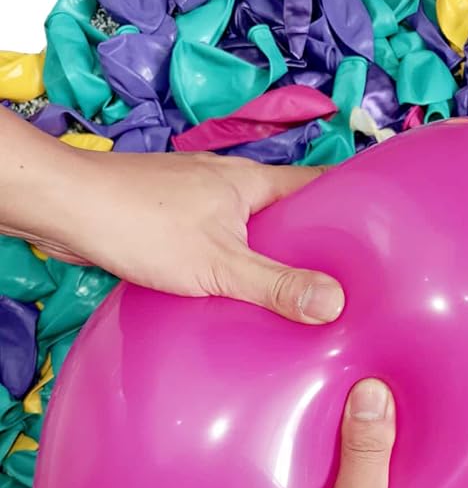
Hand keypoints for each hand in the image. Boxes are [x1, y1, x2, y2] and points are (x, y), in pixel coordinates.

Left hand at [0, 112, 342, 322]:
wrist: (67, 209)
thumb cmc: (142, 224)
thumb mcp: (219, 264)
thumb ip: (276, 284)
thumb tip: (336, 304)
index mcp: (255, 183)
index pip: (321, 186)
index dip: (353, 209)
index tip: (380, 241)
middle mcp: (234, 187)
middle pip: (290, 215)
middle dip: (316, 246)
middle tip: (347, 286)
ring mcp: (204, 204)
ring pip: (255, 233)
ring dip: (275, 260)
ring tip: (302, 301)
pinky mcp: (178, 223)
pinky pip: (224, 246)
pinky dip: (240, 268)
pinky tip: (244, 299)